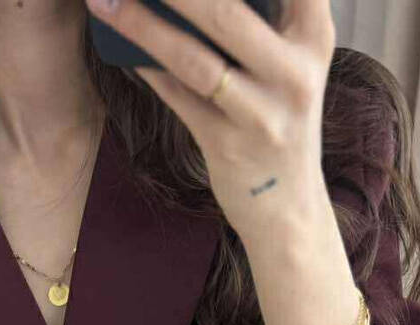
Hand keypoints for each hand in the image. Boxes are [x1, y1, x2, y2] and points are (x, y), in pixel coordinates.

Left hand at [84, 0, 335, 240]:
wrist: (289, 209)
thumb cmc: (279, 117)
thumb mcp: (290, 62)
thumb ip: (260, 19)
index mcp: (314, 35)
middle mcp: (295, 72)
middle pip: (225, 12)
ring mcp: (262, 113)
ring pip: (194, 58)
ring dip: (142, 25)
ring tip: (105, 0)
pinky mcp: (228, 146)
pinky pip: (177, 96)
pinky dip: (146, 67)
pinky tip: (118, 44)